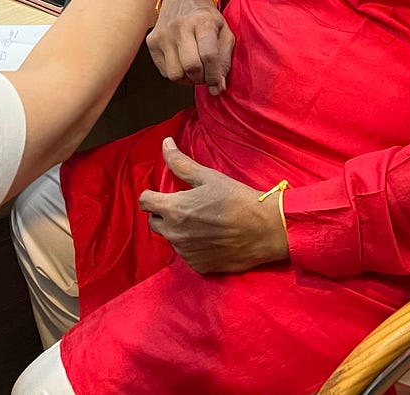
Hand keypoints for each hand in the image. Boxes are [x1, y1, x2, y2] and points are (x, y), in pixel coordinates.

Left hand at [138, 137, 289, 273]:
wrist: (264, 230)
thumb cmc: (237, 199)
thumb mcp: (208, 176)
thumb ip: (181, 163)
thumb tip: (165, 143)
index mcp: (173, 209)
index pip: (145, 201)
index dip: (152, 195)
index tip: (163, 193)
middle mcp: (174, 234)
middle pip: (154, 222)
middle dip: (164, 213)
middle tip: (185, 206)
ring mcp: (186, 253)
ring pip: (171, 239)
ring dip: (178, 230)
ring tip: (201, 222)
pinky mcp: (198, 266)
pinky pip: (187, 254)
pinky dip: (192, 246)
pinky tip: (209, 238)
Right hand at [148, 0, 232, 94]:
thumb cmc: (206, 17)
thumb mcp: (224, 31)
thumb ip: (224, 59)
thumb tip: (218, 87)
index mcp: (202, 21)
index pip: (209, 56)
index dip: (214, 76)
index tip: (217, 84)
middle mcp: (180, 26)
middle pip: (191, 67)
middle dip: (201, 79)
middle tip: (205, 76)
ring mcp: (163, 34)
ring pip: (175, 74)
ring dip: (187, 78)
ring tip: (193, 69)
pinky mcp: (152, 42)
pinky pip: (165, 72)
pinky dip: (176, 72)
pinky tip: (182, 62)